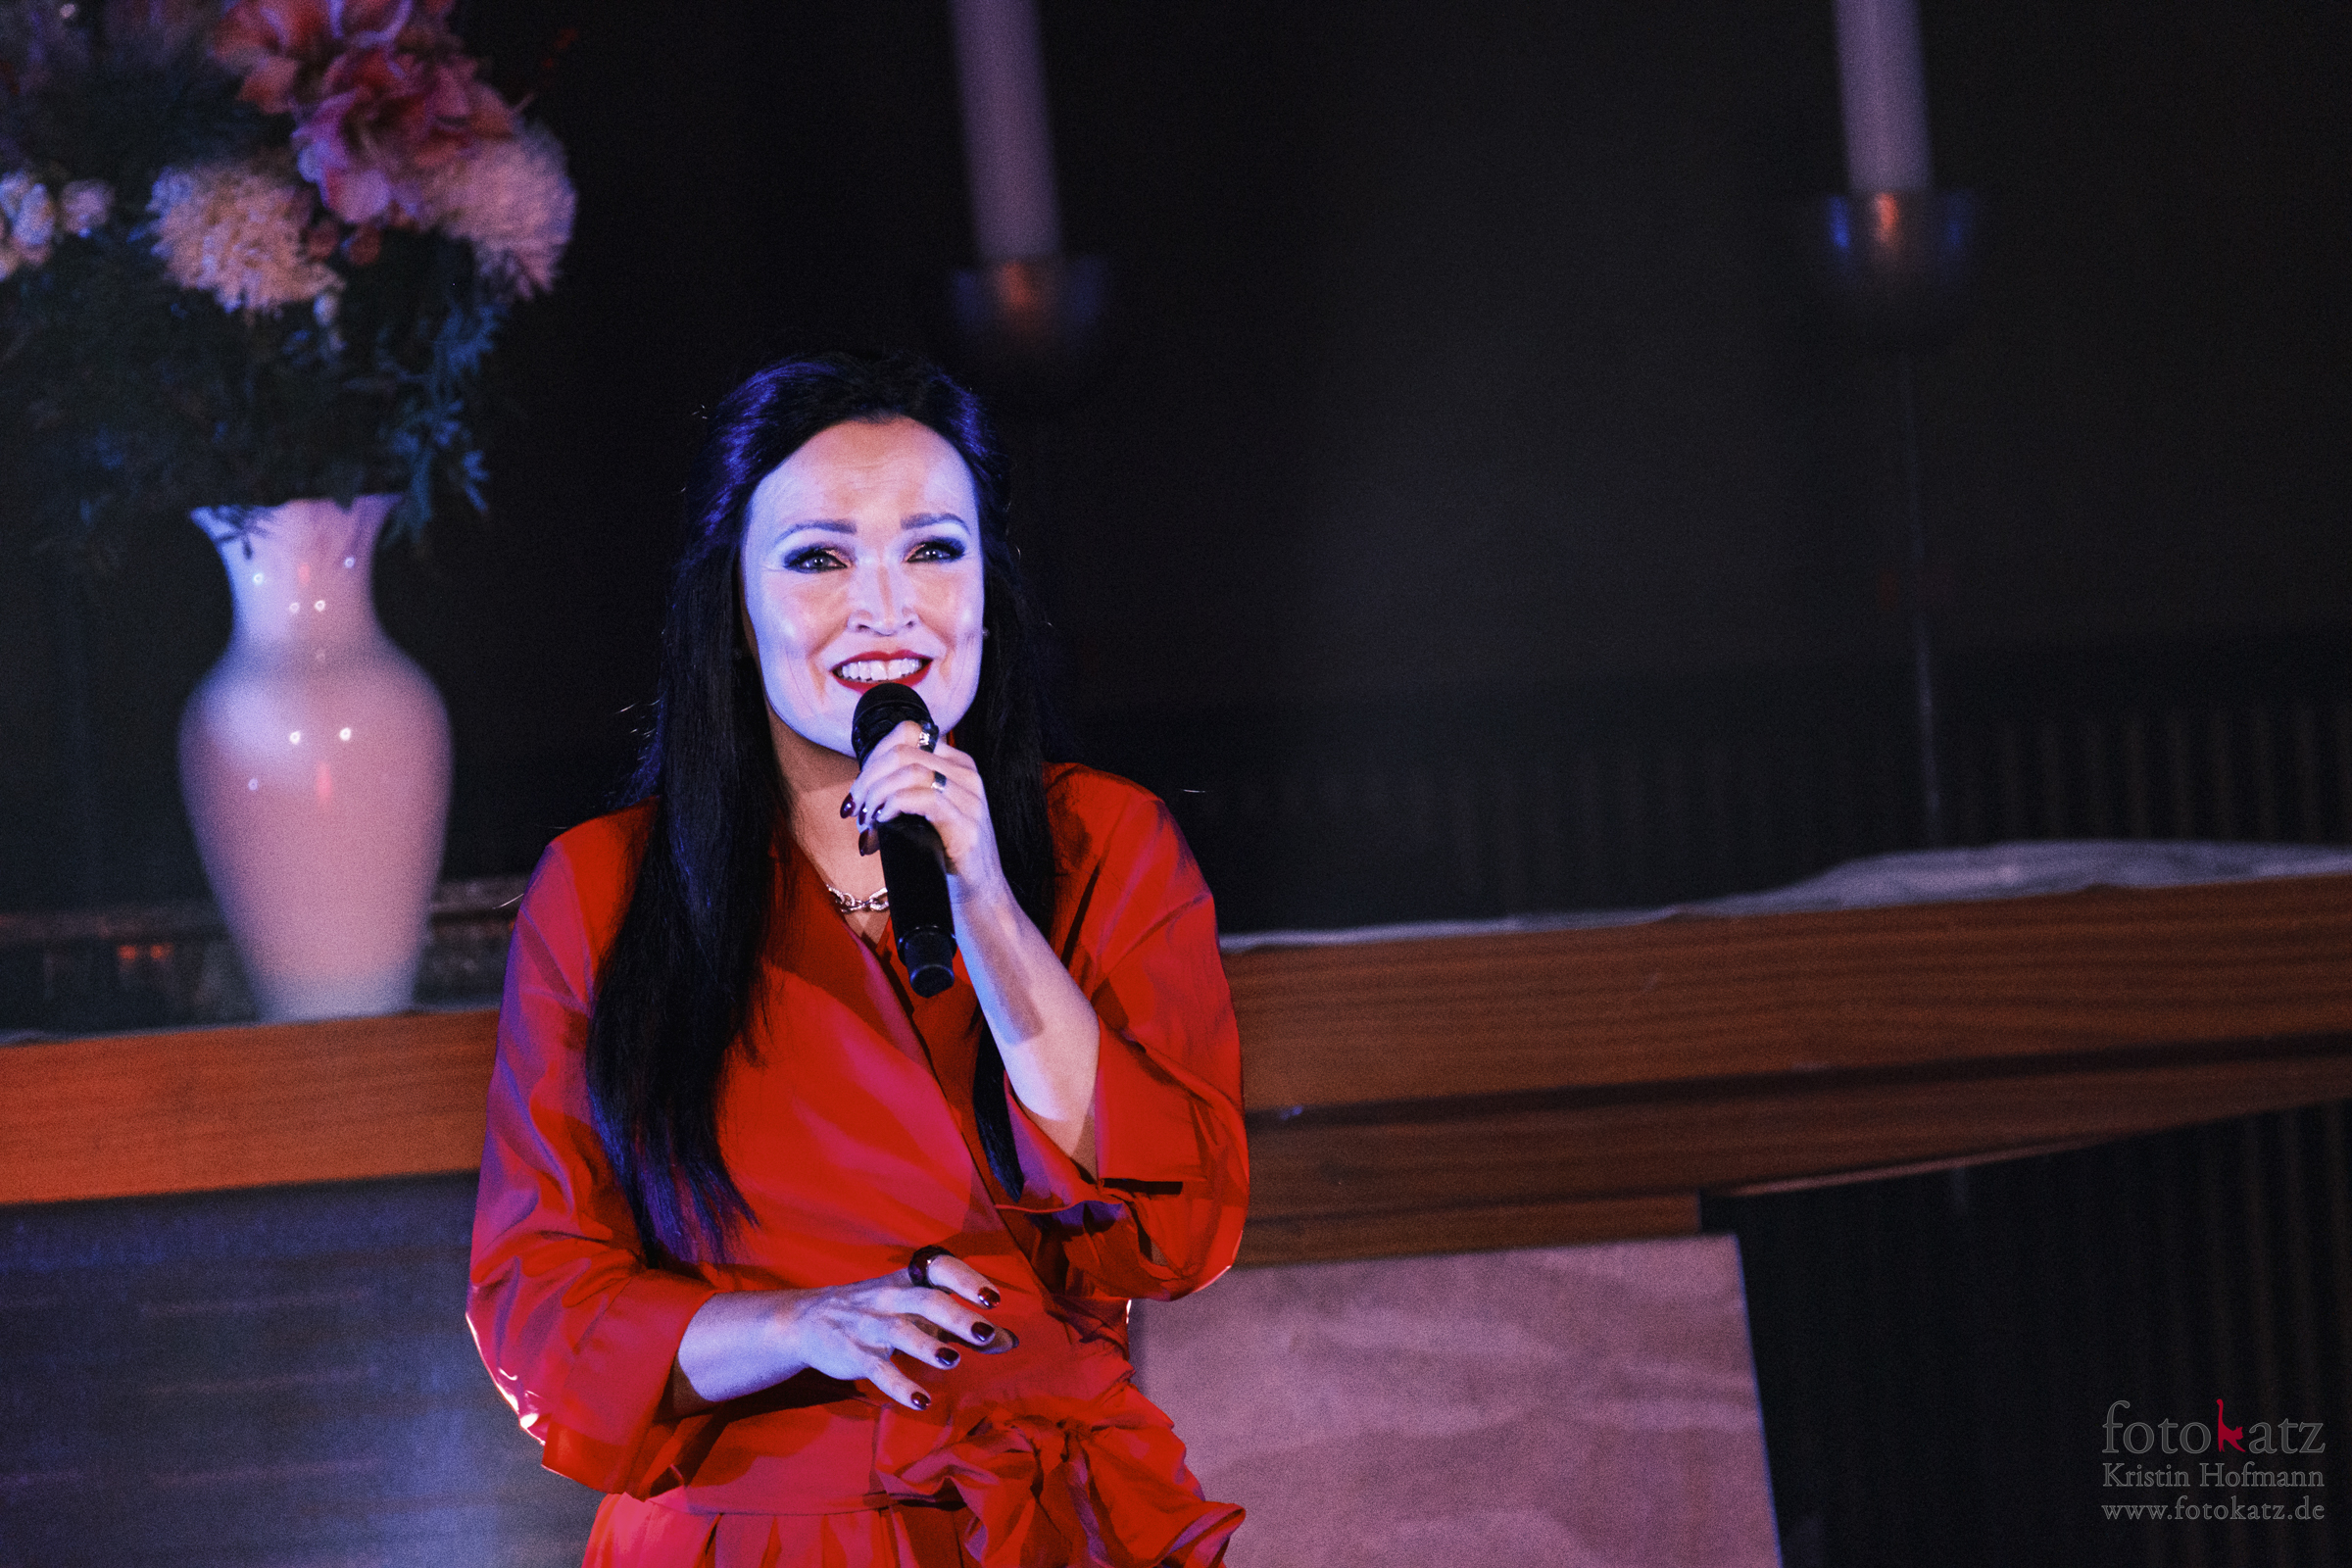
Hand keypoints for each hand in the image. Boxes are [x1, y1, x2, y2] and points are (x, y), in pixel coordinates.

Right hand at [777, 1250, 1010, 1410]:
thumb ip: (960, 1326)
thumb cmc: (878, 1311)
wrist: (808, 1320)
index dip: (967, 1280)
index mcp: (909, 1280)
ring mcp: (870, 1324)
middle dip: (956, 1317)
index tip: (992, 1298)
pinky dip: (900, 1385)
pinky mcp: (855, 1354)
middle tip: (985, 1331)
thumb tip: (1009, 1341)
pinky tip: (921, 1401)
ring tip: (952, 1361)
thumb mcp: (916, 1311)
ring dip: (927, 1346)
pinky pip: (879, 1369)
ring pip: (901, 1332)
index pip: (940, 1270)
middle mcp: (891, 1297)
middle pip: (926, 1301)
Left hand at [848, 722, 1008, 908]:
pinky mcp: (965, 824)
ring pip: (909, 770)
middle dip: (868, 778)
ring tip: (867, 818)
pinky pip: (923, 798)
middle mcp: (967, 775)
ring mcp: (970, 798)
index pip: (908, 733)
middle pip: (903, 751)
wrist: (978, 894)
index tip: (859, 789)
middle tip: (856, 807)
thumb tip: (861, 793)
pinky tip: (884, 821)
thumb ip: (905, 792)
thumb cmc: (945, 854)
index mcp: (957, 765)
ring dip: (877, 793)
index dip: (874, 755)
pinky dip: (894, 805)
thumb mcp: (927, 814)